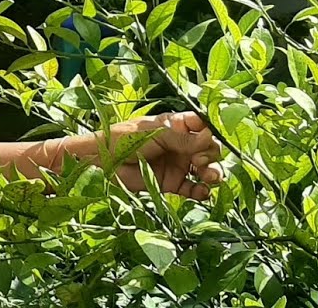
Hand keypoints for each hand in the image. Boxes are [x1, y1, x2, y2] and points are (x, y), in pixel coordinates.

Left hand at [106, 111, 223, 199]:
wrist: (104, 163)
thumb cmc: (126, 139)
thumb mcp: (156, 134)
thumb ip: (183, 139)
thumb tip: (210, 138)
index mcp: (176, 126)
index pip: (202, 125)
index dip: (210, 131)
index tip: (209, 137)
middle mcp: (181, 145)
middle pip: (209, 148)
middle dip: (212, 154)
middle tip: (200, 160)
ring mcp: (178, 164)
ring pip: (206, 169)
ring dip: (213, 173)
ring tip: (209, 177)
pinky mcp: (172, 184)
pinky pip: (193, 189)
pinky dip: (202, 191)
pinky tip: (202, 191)